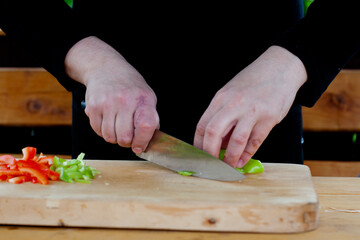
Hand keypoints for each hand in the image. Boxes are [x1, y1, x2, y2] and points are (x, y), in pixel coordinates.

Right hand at [65, 36, 158, 153]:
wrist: (106, 68)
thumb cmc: (130, 86)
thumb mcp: (147, 96)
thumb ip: (150, 118)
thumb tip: (148, 142)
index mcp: (143, 99)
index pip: (146, 126)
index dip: (143, 141)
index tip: (140, 147)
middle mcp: (125, 101)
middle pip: (125, 137)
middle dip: (127, 142)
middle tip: (128, 136)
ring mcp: (107, 103)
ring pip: (110, 137)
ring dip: (114, 138)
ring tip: (117, 127)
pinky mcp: (93, 106)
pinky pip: (98, 131)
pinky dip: (103, 132)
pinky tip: (108, 121)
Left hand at [194, 46, 306, 167]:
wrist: (280, 67)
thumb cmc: (253, 81)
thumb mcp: (231, 93)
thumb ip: (223, 114)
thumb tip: (217, 141)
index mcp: (221, 98)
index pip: (202, 125)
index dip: (198, 144)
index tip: (199, 155)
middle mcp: (234, 104)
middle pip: (213, 132)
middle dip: (209, 153)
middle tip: (211, 164)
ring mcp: (252, 111)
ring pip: (235, 140)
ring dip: (230, 158)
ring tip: (228, 166)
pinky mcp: (269, 118)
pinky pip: (255, 141)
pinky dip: (247, 154)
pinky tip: (242, 160)